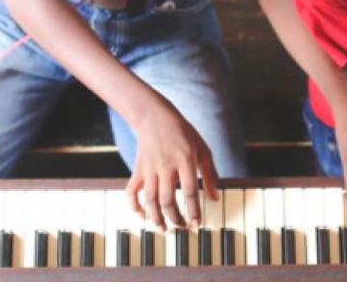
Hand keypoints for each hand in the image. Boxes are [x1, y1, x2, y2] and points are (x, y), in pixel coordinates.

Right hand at [124, 97, 218, 230]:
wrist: (154, 116)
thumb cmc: (182, 132)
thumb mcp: (202, 148)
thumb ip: (210, 173)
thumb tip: (214, 197)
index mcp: (185, 160)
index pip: (189, 192)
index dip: (193, 211)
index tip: (196, 224)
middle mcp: (166, 166)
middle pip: (168, 200)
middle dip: (175, 219)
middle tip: (181, 227)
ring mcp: (149, 168)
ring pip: (150, 199)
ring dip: (156, 218)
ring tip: (163, 229)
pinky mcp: (137, 169)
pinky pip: (132, 191)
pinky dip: (134, 205)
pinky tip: (141, 215)